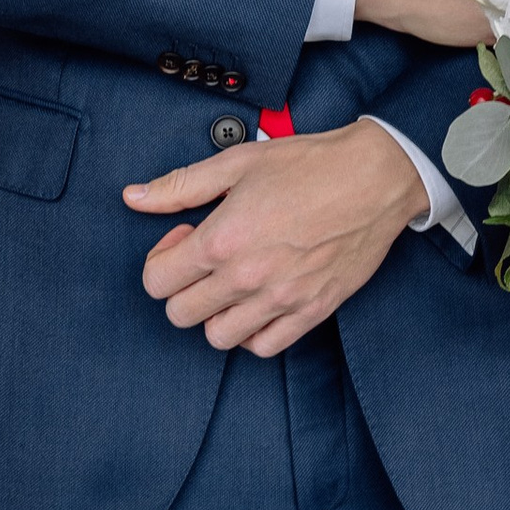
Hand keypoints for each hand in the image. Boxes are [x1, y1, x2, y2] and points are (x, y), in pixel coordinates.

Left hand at [124, 119, 425, 354]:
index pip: (157, 281)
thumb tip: (134, 197)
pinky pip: (265, 347)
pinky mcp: (312, 311)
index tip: (184, 240)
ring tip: (231, 285)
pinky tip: (257, 304)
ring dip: (215, 314)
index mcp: (222, 239)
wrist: (375, 178)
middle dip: (182, 288)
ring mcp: (281, 299)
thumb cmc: (311, 165)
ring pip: (219, 338)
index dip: (162, 259)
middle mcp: (247, 277)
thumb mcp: (238, 163)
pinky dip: (252, 333)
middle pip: (181, 314)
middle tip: (205, 262)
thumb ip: (180, 186)